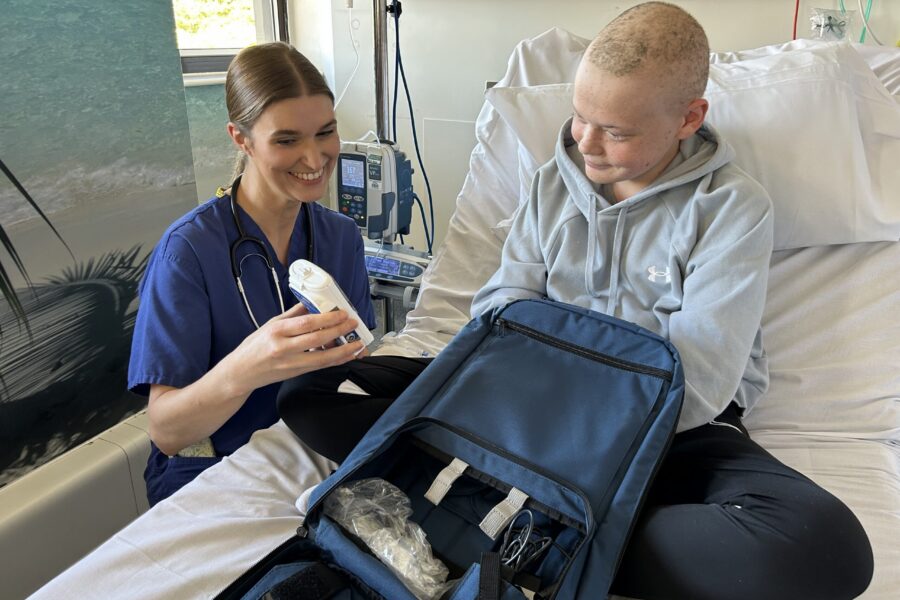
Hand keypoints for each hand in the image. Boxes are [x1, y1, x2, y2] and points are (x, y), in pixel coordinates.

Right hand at [219, 302, 365, 396]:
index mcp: (276, 331)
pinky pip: (319, 366)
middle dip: (338, 331)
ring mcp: (289, 363)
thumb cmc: (253, 347)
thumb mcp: (270, 324)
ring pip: (322, 358)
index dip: (327, 319)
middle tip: (353, 323)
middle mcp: (283, 348)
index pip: (306, 323)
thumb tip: (312, 301)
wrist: (240, 373)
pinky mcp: (295, 374)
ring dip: (343, 351)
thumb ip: (292, 314)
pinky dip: (335, 361)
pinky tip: (347, 355)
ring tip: (358, 343)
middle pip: (316, 339)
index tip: (342, 313)